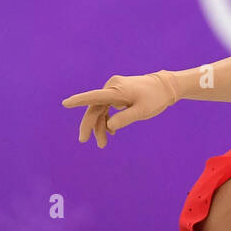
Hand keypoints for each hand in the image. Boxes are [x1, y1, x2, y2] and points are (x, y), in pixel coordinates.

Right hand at [61, 71, 177, 147]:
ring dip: (100, 126)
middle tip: (84, 140)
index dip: (79, 100)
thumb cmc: (155, 98)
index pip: (95, 96)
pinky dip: (107, 119)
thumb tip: (109, 126)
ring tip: (102, 143)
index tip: (65, 103)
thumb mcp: (142, 111)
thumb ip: (125, 119)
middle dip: (90, 125)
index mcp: (116, 90)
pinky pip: (107, 107)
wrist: (165, 87)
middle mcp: (112, 87)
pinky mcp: (117, 93)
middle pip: (95, 108)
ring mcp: (113, 90)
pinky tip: (110, 132)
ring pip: (100, 109)